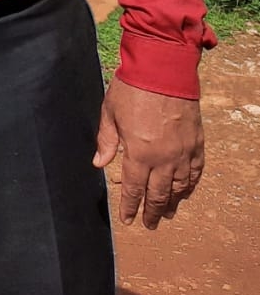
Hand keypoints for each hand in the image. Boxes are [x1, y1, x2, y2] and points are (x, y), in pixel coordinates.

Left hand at [94, 77, 204, 228]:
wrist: (163, 70)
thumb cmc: (132, 88)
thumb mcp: (110, 112)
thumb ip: (106, 140)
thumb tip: (98, 163)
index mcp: (138, 152)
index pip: (134, 189)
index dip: (130, 206)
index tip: (128, 220)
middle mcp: (163, 159)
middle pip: (157, 194)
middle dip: (151, 212)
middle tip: (149, 224)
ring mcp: (183, 153)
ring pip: (178, 188)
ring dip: (171, 203)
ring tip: (166, 214)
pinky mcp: (196, 144)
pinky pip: (195, 173)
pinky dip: (190, 186)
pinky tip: (185, 192)